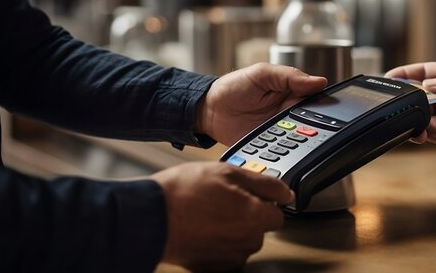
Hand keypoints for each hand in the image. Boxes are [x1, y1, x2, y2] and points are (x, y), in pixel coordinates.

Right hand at [152, 162, 293, 270]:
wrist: (149, 217)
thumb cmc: (183, 193)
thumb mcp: (227, 171)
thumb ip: (264, 183)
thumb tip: (286, 192)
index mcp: (255, 217)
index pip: (278, 214)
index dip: (264, 201)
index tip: (250, 195)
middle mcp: (246, 241)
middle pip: (260, 228)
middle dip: (247, 214)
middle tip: (222, 199)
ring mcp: (229, 257)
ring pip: (242, 241)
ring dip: (232, 228)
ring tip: (208, 212)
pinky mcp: (212, 267)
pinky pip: (225, 253)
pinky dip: (217, 242)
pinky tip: (202, 227)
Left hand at [198, 63, 326, 145]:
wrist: (209, 110)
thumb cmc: (233, 86)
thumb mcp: (262, 73)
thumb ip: (289, 76)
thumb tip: (318, 81)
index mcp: (293, 92)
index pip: (316, 99)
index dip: (322, 105)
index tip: (326, 110)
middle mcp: (290, 113)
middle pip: (311, 122)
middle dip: (312, 126)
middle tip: (305, 125)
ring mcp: (280, 130)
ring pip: (300, 139)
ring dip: (300, 140)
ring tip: (293, 137)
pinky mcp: (270, 145)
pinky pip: (283, 151)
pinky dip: (286, 153)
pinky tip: (286, 152)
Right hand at [385, 60, 435, 154]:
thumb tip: (423, 86)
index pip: (423, 73)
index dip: (406, 75)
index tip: (389, 78)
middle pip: (420, 98)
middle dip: (415, 103)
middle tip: (412, 106)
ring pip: (424, 118)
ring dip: (427, 120)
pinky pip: (434, 133)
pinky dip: (435, 132)